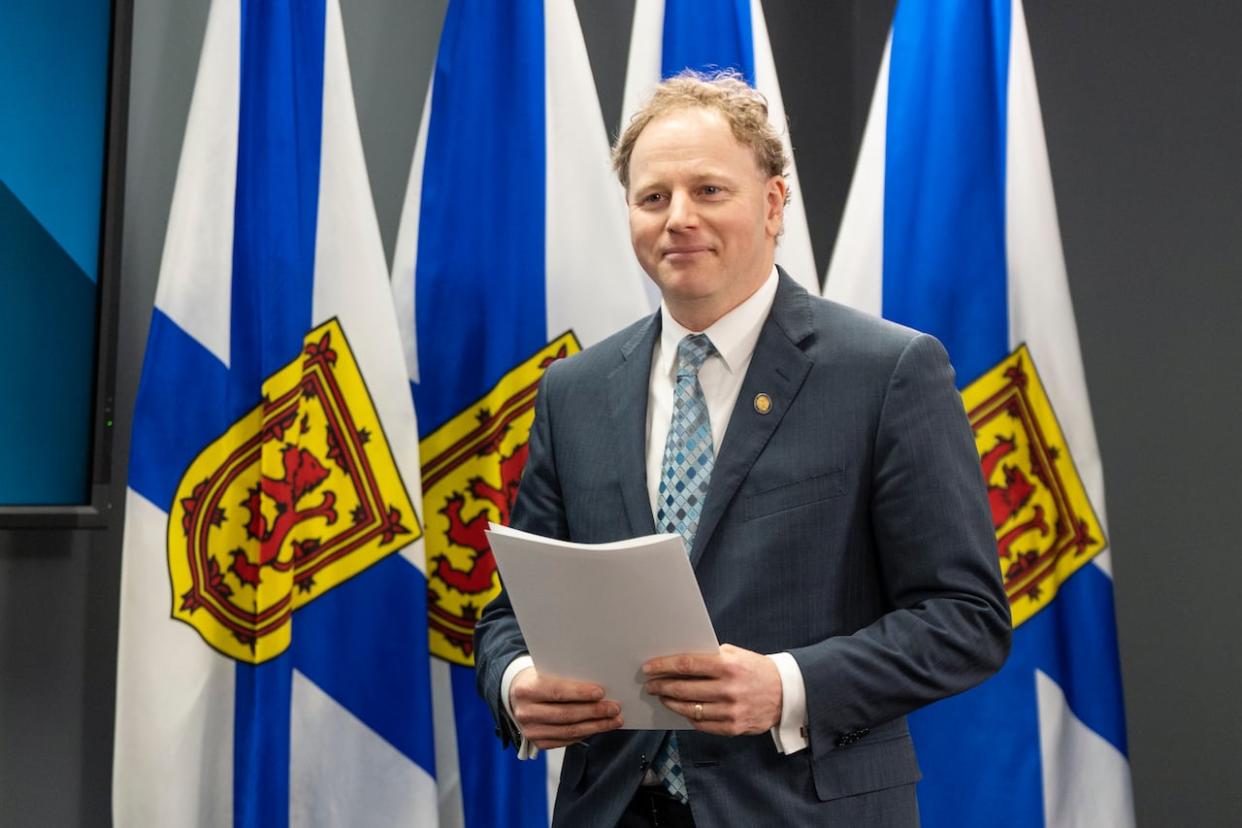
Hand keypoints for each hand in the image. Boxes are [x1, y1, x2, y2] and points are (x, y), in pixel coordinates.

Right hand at [509, 667, 623, 748]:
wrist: (516, 695)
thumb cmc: (538, 679)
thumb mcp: (546, 671)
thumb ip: (566, 677)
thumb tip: (598, 686)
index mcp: (526, 690)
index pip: (557, 692)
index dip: (580, 693)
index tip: (601, 692)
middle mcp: (525, 713)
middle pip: (565, 714)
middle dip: (594, 712)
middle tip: (614, 707)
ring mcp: (531, 731)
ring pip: (569, 730)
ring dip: (596, 726)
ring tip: (614, 719)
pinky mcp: (538, 743)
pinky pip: (567, 740)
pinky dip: (586, 733)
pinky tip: (600, 727)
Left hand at [643, 643, 782, 736]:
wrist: (786, 693)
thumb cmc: (755, 670)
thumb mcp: (735, 654)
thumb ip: (709, 657)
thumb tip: (677, 661)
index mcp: (728, 665)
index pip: (687, 665)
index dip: (663, 666)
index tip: (649, 668)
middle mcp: (728, 689)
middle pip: (684, 688)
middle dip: (662, 686)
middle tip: (650, 684)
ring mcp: (731, 711)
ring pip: (689, 709)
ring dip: (671, 703)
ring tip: (663, 697)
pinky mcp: (733, 728)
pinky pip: (702, 724)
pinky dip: (689, 717)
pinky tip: (682, 710)